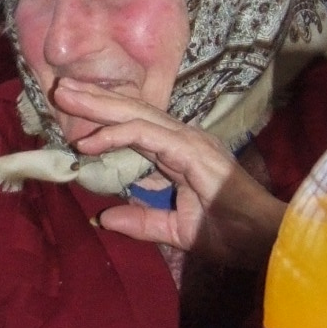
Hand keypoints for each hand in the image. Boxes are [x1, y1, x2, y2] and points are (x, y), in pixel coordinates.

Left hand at [51, 80, 284, 270]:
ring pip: (136, 116)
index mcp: (179, 154)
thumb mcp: (174, 230)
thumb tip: (104, 217)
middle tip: (61, 87)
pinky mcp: (191, 151)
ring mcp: (188, 142)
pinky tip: (90, 140)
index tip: (74, 119)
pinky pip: (147, 136)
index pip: (136, 128)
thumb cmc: (231, 233)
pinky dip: (117, 135)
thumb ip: (142, 223)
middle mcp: (182, 140)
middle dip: (96, 100)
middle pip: (132, 113)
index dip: (105, 119)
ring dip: (99, 106)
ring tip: (66, 97)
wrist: (265, 239)